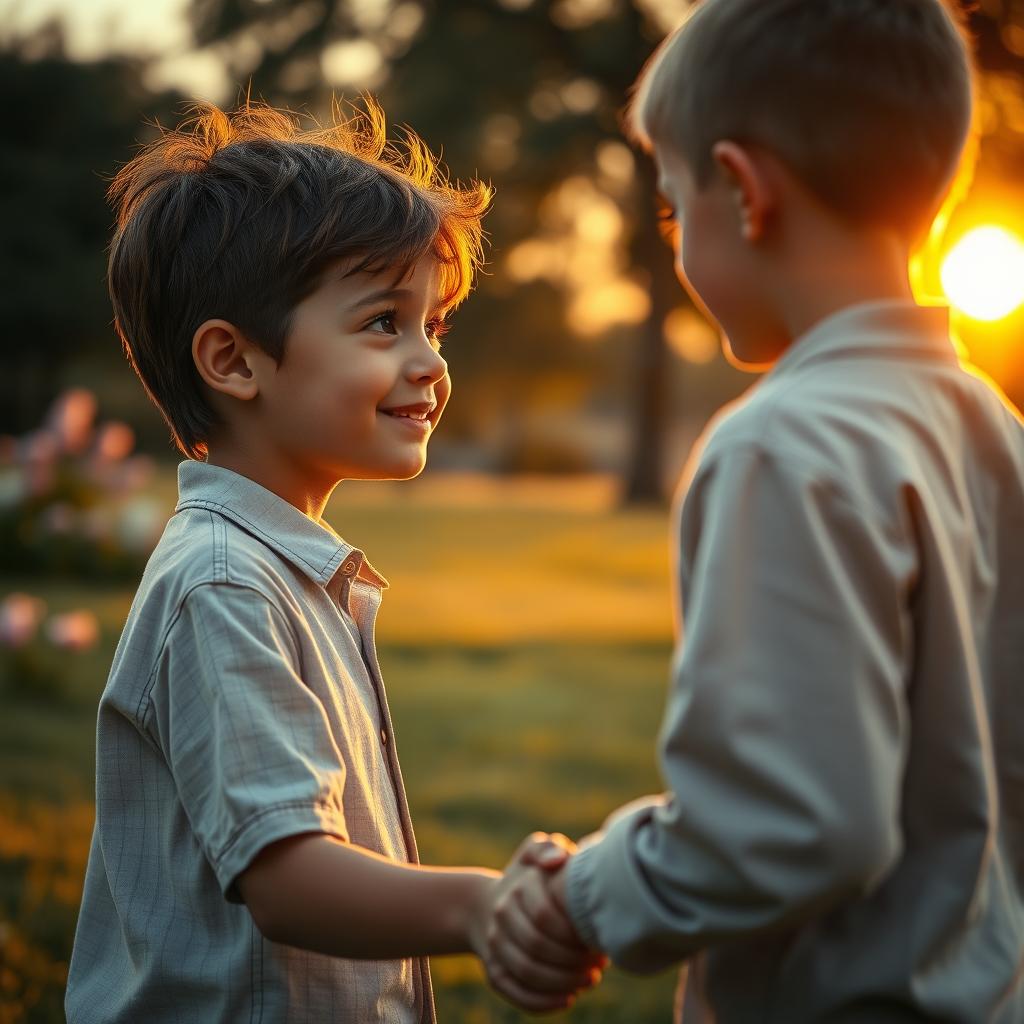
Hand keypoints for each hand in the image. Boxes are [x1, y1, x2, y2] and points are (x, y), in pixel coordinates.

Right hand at [468, 833, 605, 1013]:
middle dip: (573, 959)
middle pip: (537, 947)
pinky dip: (543, 1002)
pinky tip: (568, 998)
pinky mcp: (493, 971)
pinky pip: (515, 993)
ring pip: (527, 973)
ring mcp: (494, 946)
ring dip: (562, 982)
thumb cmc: (528, 877)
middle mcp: (500, 916)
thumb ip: (547, 847)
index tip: (599, 937)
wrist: (489, 904)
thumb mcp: (535, 851)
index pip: (544, 915)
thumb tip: (556, 860)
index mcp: (515, 888)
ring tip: (590, 979)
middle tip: (600, 963)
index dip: (574, 931)